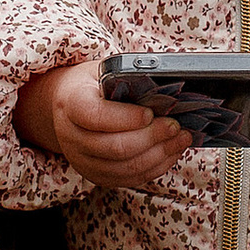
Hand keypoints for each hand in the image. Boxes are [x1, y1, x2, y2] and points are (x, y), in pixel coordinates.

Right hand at [15, 59, 188, 191]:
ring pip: (125, 167)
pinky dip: (155, 167)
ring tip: (181, 138)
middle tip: (175, 126)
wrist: (69, 105)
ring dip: (159, 155)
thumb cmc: (93, 84)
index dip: (126, 118)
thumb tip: (167, 90)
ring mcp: (82, 159)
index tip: (150, 113)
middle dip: (151, 138)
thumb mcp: (104, 71)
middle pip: (115, 147)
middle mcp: (72, 136)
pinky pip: (128, 178)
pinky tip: (170, 152)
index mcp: (72, 102)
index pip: (96, 116)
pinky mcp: (95, 175)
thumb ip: (128, 79)